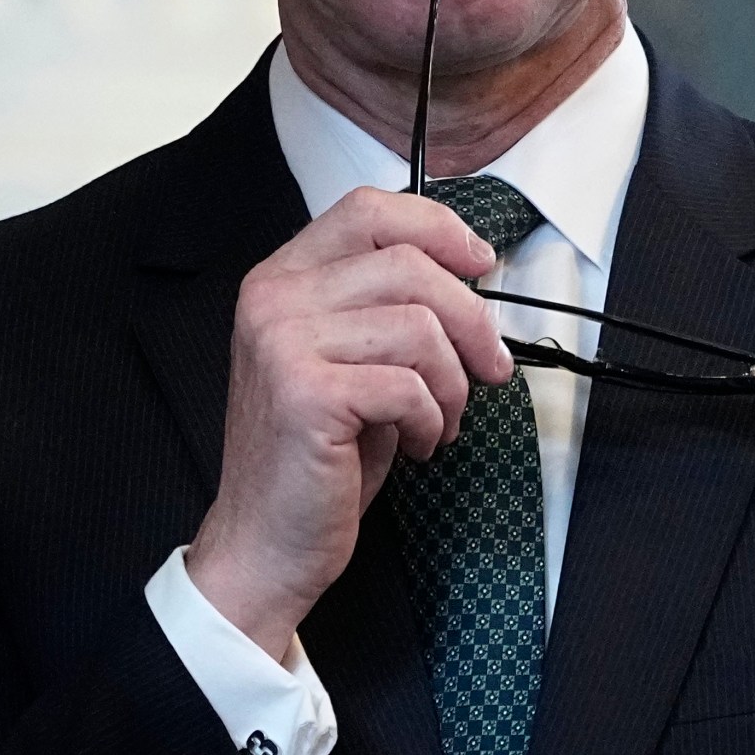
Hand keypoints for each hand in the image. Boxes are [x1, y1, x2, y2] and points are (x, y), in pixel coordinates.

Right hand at [185, 187, 512, 658]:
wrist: (265, 543)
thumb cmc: (317, 457)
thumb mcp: (350, 361)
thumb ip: (387, 307)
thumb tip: (472, 273)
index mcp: (280, 279)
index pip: (368, 211)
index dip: (437, 228)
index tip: (481, 264)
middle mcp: (273, 299)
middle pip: (408, 264)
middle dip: (471, 320)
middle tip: (489, 369)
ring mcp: (282, 343)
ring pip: (418, 325)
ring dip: (452, 383)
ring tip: (439, 420)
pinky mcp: (305, 394)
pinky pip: (409, 384)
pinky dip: (432, 420)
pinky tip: (417, 444)